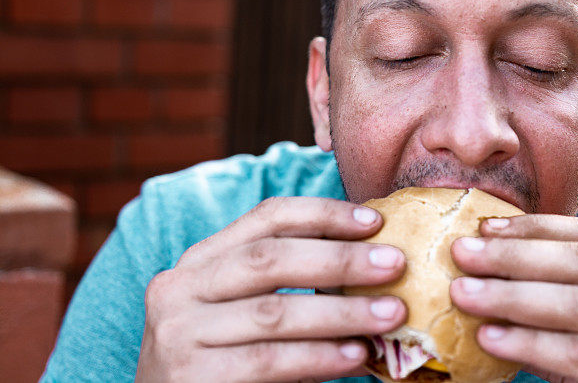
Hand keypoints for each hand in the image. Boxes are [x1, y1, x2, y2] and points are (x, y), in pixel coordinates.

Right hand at [135, 197, 407, 381]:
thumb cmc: (226, 360)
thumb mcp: (247, 311)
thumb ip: (291, 285)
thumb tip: (373, 264)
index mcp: (201, 260)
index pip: (266, 218)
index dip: (323, 214)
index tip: (374, 221)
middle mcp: (180, 288)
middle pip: (270, 258)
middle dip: (340, 259)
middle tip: (395, 264)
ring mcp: (179, 333)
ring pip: (273, 311)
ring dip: (341, 311)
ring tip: (390, 314)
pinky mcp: (190, 376)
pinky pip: (267, 359)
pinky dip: (319, 356)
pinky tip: (357, 355)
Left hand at [449, 215, 577, 382]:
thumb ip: (576, 288)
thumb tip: (493, 262)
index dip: (535, 228)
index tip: (485, 227)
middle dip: (514, 255)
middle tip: (463, 253)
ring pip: (576, 305)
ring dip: (511, 296)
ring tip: (465, 294)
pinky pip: (576, 354)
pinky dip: (528, 343)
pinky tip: (490, 338)